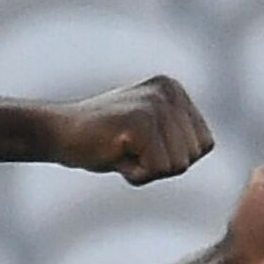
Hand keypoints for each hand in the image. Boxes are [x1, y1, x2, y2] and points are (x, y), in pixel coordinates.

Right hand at [41, 75, 213, 184]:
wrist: (56, 133)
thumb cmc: (102, 140)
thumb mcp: (148, 131)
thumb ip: (177, 136)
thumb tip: (207, 147)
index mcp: (174, 90)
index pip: (204, 145)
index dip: (172, 158)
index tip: (140, 146)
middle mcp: (168, 91)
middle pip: (192, 156)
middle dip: (160, 165)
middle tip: (126, 149)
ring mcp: (154, 104)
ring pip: (177, 166)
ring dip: (146, 170)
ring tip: (120, 149)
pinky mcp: (139, 121)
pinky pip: (155, 169)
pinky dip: (133, 173)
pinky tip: (113, 153)